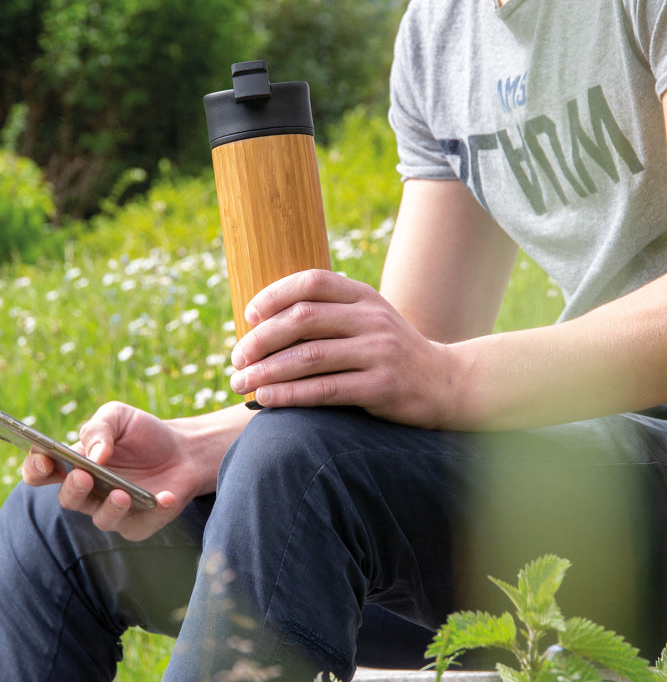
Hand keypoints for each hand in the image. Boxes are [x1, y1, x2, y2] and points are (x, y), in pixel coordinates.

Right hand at [22, 402, 202, 539]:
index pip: (41, 472)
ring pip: (101, 519)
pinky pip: (141, 525)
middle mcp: (89, 492)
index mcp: (75, 465)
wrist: (185, 450)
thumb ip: (100, 428)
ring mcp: (112, 511)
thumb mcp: (120, 417)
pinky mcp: (139, 524)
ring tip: (122, 494)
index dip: (36, 468)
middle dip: (73, 489)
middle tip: (85, 476)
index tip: (44, 458)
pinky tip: (164, 497)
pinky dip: (153, 511)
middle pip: (68, 499)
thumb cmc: (144, 434)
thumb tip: (95, 455)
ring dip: (110, 507)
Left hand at [229, 269, 456, 427]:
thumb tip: (265, 322)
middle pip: (303, 319)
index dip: (274, 295)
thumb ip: (330, 315)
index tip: (248, 315)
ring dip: (266, 371)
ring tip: (240, 383)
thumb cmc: (392, 353)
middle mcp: (371, 319)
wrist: (446, 383)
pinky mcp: (380, 387)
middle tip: (235, 358)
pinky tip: (266, 399)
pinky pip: (325, 390)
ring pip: (308, 356)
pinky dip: (289, 394)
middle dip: (260, 339)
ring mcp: (378, 353)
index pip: (312, 282)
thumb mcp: (369, 320)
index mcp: (364, 296)